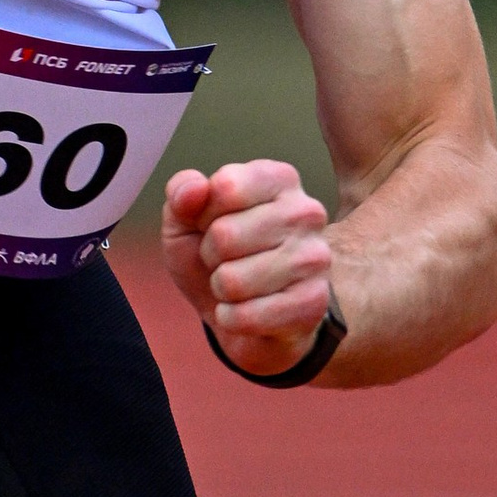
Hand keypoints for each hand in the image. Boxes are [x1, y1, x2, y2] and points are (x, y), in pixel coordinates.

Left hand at [161, 159, 334, 373]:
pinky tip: (244, 311)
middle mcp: (306, 211)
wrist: (245, 318)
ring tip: (237, 285)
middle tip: (225, 261)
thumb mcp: (185, 219)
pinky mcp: (313, 303)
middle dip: (210, 256)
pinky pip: (249, 315)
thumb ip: (181, 193)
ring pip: (234, 280)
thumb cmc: (218, 256)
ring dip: (222, 289)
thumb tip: (194, 189)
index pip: (225, 187)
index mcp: (278, 178)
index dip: (203, 215)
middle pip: (225, 235)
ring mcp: (314, 258)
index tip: (213, 224)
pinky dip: (232, 318)